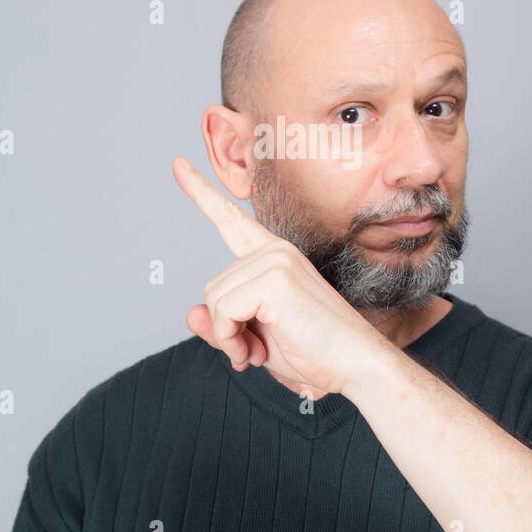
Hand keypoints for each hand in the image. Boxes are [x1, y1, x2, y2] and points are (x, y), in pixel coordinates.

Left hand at [171, 155, 391, 397]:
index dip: (201, 192)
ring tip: (260, 352)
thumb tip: (191, 314)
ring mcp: (277, 260)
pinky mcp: (276, 280)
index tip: (177, 164)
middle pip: (213, 287)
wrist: (354, 367)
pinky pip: (224, 311)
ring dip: (229, 336)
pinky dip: (231, 339)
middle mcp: (275, 250)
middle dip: (227, 328)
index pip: (230, 219)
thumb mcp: (256, 339)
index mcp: (273, 256)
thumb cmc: (313, 353)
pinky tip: (258, 351)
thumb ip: (222, 325)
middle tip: (257, 349)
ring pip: (214, 300)